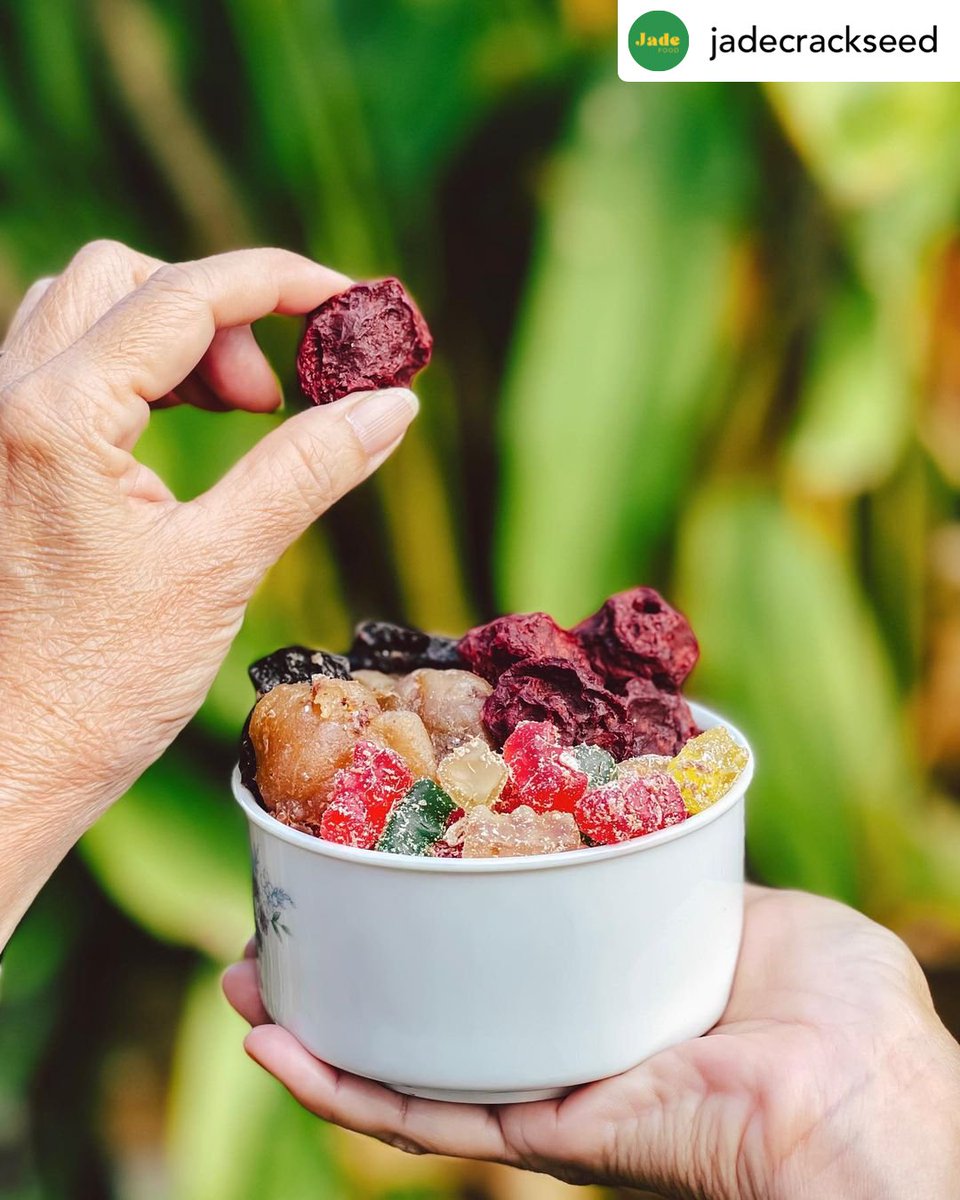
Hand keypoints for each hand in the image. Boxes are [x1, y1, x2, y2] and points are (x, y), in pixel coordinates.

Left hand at [0, 241, 418, 945]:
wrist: (8, 763)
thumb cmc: (95, 687)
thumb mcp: (218, 567)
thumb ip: (307, 470)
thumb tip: (391, 406)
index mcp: (58, 415)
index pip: (183, 295)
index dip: (280, 282)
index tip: (347, 301)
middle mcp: (5, 399)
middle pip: (121, 278)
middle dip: (218, 313)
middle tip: (274, 395)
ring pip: (83, 313)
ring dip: (170, 339)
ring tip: (235, 413)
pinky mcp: (0, 459)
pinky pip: (62, 367)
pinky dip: (132, 374)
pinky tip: (174, 438)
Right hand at [224, 886, 959, 1199]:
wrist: (861, 1093)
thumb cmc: (836, 1001)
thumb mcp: (742, 901)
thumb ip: (679, 861)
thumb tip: (639, 806)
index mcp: (605, 988)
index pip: (499, 955)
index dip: (430, 919)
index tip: (374, 869)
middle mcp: (564, 1045)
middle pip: (433, 1013)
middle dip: (349, 976)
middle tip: (279, 931)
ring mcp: (547, 1092)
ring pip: (406, 1068)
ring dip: (317, 1030)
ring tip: (245, 984)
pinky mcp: (541, 1135)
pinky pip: (425, 1114)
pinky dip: (343, 1085)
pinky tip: (276, 1044)